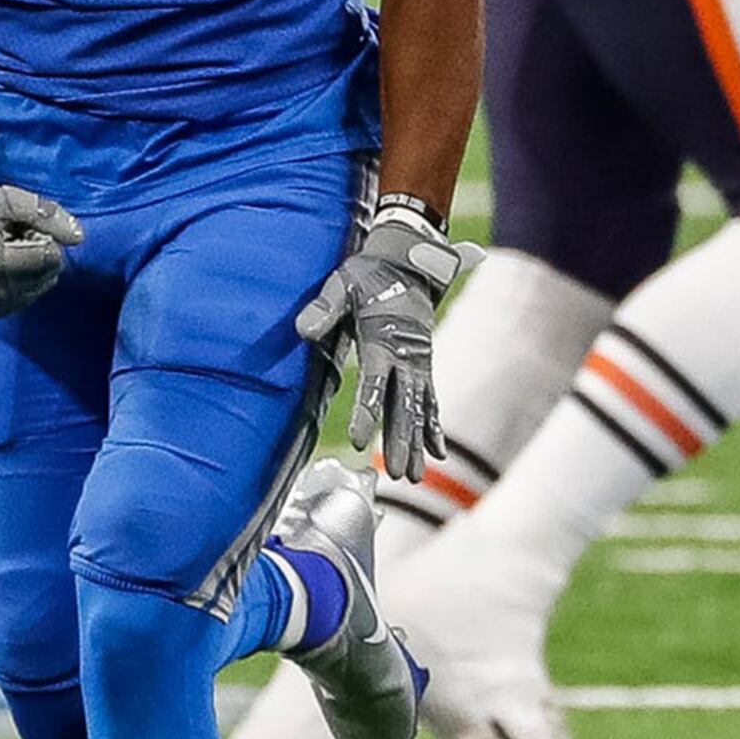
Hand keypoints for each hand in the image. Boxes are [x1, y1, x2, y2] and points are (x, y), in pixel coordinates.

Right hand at [0, 160, 82, 317]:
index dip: (41, 236)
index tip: (19, 228)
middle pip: (49, 271)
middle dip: (39, 250)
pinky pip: (33, 292)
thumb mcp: (9, 199)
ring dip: (34, 263)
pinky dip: (27, 276)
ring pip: (44, 282)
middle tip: (13, 236)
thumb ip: (46, 214)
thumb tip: (79, 237)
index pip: (49, 257)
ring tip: (7, 248)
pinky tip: (6, 262)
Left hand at [294, 199, 477, 481]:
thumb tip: (302, 330)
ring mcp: (420, 363)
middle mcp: (407, 356)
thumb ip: (325, 309)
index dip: (368, 411)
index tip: (359, 440)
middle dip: (400, 441)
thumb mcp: (343, 284)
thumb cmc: (369, 274)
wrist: (407, 260)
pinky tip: (437, 455)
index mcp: (384, 338)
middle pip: (404, 406)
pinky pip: (431, 402)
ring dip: (417, 444)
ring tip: (414, 478)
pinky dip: (434, 428)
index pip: (375, 382)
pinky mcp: (424, 367)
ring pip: (420, 410)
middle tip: (397, 474)